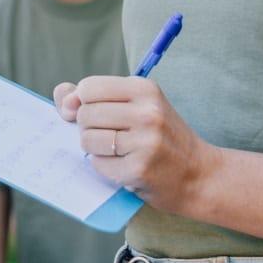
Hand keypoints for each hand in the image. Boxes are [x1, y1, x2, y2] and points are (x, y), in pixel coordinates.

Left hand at [56, 76, 220, 212]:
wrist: (198, 174)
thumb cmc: (160, 137)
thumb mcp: (136, 105)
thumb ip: (94, 96)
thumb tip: (64, 99)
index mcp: (144, 88)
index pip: (88, 88)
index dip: (84, 103)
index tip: (100, 113)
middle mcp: (147, 112)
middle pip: (85, 114)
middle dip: (89, 127)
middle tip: (114, 135)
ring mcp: (144, 142)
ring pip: (87, 139)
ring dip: (95, 149)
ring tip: (118, 151)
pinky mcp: (139, 169)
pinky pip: (98, 164)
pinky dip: (105, 167)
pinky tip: (125, 166)